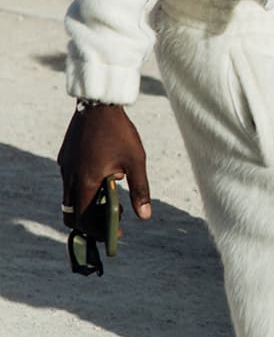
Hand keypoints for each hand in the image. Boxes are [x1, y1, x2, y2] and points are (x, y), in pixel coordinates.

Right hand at [58, 104, 151, 232]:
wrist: (98, 103)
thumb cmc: (119, 132)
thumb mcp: (135, 160)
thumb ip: (139, 190)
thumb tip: (145, 216)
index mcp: (86, 182)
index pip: (84, 220)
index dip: (99, 232)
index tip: (116, 233)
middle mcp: (70, 177)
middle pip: (72, 214)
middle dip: (90, 222)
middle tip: (111, 220)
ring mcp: (65, 167)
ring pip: (70, 197)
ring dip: (87, 203)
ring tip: (111, 196)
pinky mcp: (64, 157)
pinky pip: (70, 181)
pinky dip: (83, 188)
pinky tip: (103, 175)